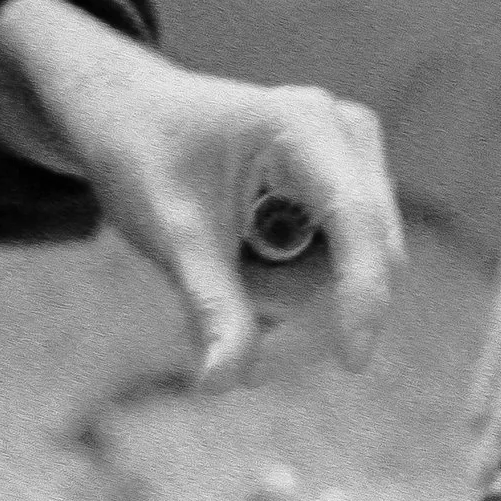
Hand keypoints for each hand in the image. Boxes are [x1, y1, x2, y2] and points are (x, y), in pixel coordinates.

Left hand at [0, 0, 403, 387]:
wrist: (133, 117)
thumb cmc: (145, 157)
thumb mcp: (171, 233)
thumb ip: (210, 305)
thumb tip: (224, 383)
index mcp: (305, 125)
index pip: (356, 221)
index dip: (363, 293)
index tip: (353, 361)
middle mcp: (347, 137)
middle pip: (367, 259)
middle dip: (300, 310)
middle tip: (216, 333)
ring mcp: (356, 163)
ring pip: (354, 275)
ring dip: (291, 308)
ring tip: (221, 283)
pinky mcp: (350, 193)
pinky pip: (343, 272)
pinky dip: (295, 296)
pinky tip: (247, 277)